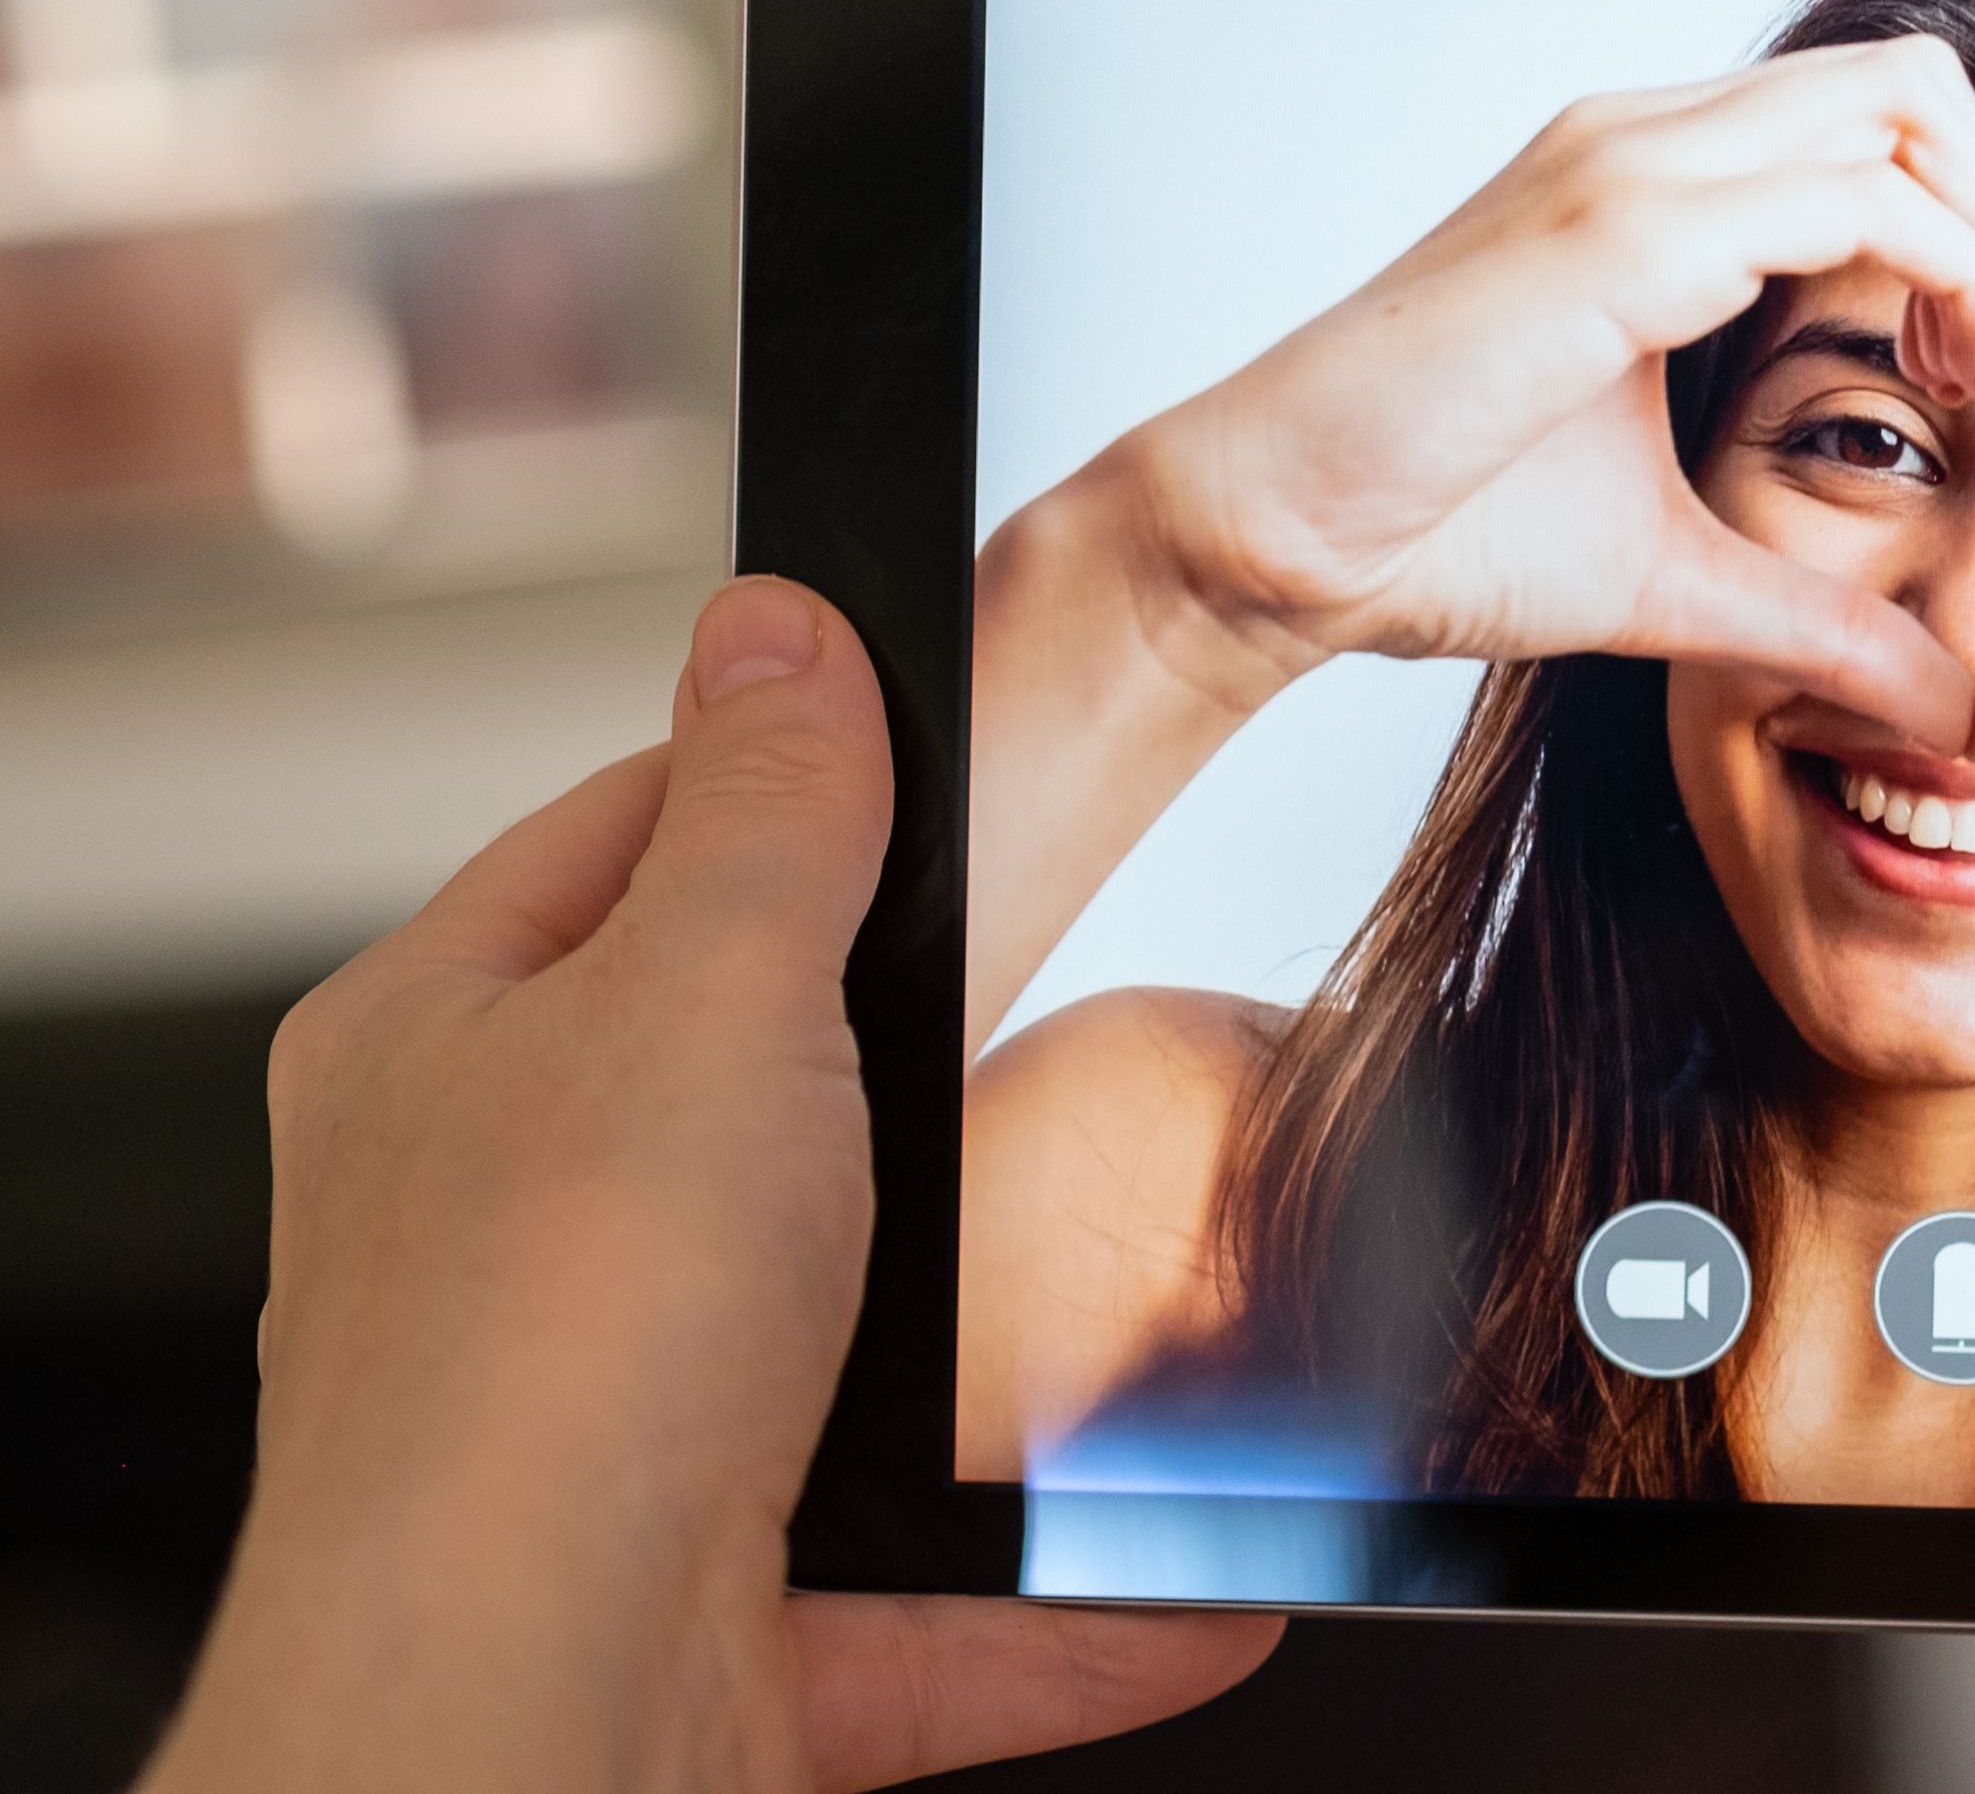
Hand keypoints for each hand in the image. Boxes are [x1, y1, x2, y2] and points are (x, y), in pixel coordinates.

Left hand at [139, 579, 1275, 1793]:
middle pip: (747, 1098)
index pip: (620, 844)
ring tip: (1152, 1296)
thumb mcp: (701, 997)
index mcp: (445, 1057)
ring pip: (846, 1362)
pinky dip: (1066, 1599)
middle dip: (923, 1091)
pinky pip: (930, 1601)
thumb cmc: (543, 1372)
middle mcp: (501, 1245)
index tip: (931, 750)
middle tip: (1062, 1017)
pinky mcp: (717, 1621)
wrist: (521, 1731)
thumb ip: (770, 809)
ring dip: (1008, 1366)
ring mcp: (611, 1440)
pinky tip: (1196, 1576)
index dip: (781, 781)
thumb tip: (774, 624)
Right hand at [1107, 35, 1974, 747]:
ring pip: (1903, 104)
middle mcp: (1649, 137)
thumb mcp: (1680, 572)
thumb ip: (1816, 619)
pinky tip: (1933, 389)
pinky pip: (1853, 195)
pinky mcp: (1621, 228)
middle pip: (1912, 78)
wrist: (1276, 539)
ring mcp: (1632, 165)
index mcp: (1656, 179)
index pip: (1875, 121)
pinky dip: (1942, 274)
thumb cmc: (1439, 531)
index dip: (1968, 230)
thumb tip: (1943, 698)